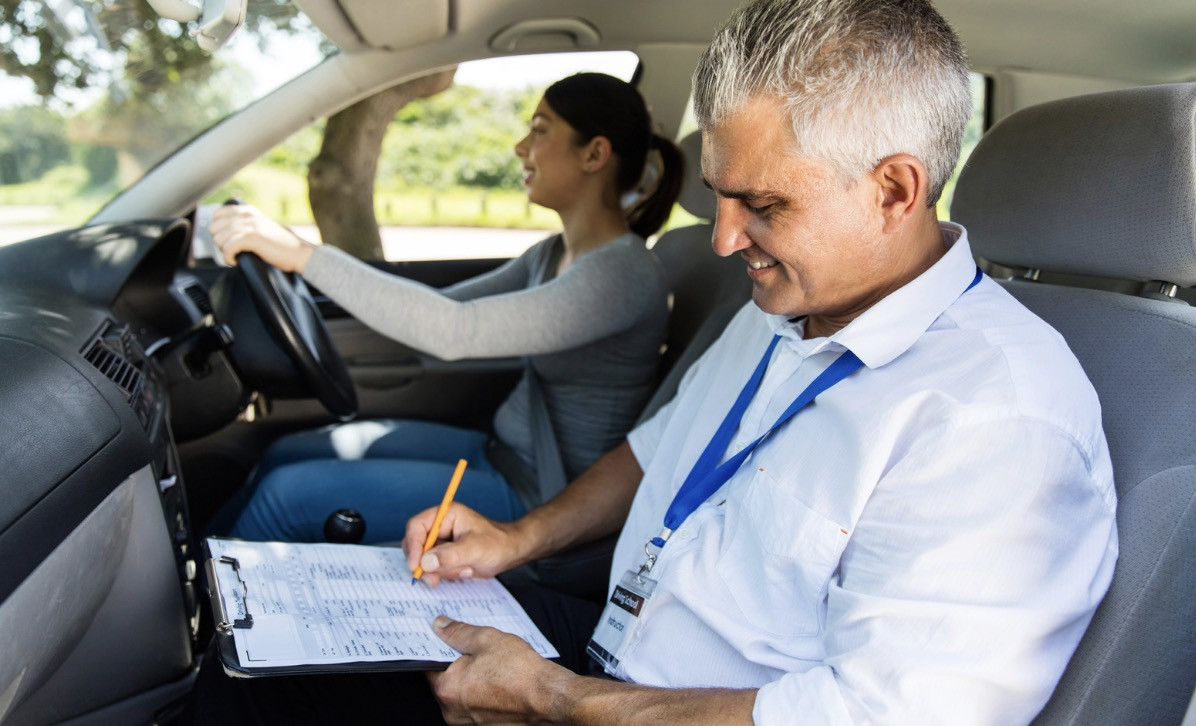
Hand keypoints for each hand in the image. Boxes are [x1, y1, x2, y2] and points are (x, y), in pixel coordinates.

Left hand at [209, 203, 315, 271]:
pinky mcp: (252, 237)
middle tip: (234, 250)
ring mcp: (249, 225)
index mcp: (248, 210)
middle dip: (221, 242)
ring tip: (238, 255)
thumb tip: (221, 232)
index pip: (216, 216)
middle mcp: (247, 215)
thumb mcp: (261, 227)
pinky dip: (229, 258)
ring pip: (219, 240)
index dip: (220, 231)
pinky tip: (237, 261)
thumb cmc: (281, 246)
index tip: (230, 241)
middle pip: (214, 229)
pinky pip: (227, 249)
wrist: (299, 253)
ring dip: (226, 251)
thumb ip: (244, 224)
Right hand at [404, 503, 527, 585]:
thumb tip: (425, 562)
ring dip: (441, 571)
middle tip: (433, 579)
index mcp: (446, 515)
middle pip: (416, 545)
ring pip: (424, 560)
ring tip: (465, 569)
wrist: (510, 552)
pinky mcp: (444, 556)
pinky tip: (465, 571)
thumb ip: (450, 555)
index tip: (415, 566)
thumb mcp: (475, 549)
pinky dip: (447, 574)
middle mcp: (440, 527)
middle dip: (425, 564)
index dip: (412, 546)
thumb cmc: (497, 543)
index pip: (417, 526)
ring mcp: (441, 542)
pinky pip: (434, 568)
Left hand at [428, 616, 571, 723]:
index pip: (429, 665)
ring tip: (494, 665)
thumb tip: (440, 626)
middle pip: (446, 681)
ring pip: (462, 694)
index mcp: (447, 689)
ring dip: (472, 679)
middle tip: (478, 650)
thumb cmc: (521, 672)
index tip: (448, 639)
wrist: (549, 698)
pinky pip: (477, 705)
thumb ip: (458, 632)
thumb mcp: (486, 639)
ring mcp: (469, 722)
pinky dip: (484, 693)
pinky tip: (500, 680)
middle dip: (458, 664)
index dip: (440, 648)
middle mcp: (453, 711)